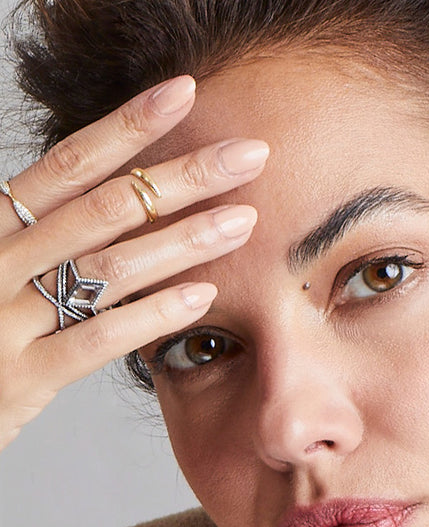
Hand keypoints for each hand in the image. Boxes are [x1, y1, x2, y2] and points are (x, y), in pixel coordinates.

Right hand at [0, 75, 268, 450]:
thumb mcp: (2, 262)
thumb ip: (51, 233)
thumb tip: (130, 199)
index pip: (72, 164)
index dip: (130, 125)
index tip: (186, 94)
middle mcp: (0, 259)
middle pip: (107, 207)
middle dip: (185, 177)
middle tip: (248, 156)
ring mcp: (8, 317)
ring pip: (110, 267)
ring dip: (185, 241)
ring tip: (243, 222)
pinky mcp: (23, 374)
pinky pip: (98, 338)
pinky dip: (154, 314)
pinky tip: (203, 296)